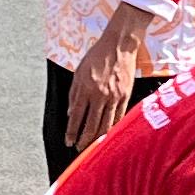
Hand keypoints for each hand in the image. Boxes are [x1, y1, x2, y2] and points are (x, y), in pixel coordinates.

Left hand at [65, 7, 158, 153]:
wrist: (120, 46)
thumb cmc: (97, 56)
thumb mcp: (79, 72)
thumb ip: (74, 94)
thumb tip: (71, 114)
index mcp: (86, 88)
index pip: (76, 117)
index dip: (71, 132)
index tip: (68, 141)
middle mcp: (100, 95)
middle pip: (91, 125)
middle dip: (84, 140)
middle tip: (79, 149)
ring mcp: (114, 97)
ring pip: (106, 124)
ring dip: (98, 138)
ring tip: (93, 147)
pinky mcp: (126, 96)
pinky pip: (119, 117)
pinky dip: (113, 128)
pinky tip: (108, 134)